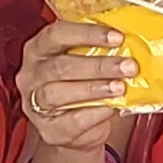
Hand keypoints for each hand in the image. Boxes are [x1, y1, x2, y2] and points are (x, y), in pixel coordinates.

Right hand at [14, 21, 142, 156]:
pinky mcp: (49, 129)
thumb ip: (98, 49)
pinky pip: (71, 120)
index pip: (56, 34)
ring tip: (120, 87)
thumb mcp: (85, 61)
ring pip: (59, 93)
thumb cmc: (81, 86)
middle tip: (127, 66)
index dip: (87, 33)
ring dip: (94, 89)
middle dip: (98, 65)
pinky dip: (95, 113)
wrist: (77, 129)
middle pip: (60, 66)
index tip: (117, 37)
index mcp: (38, 50)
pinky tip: (112, 107)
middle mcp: (31, 75)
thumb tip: (131, 38)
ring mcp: (35, 104)